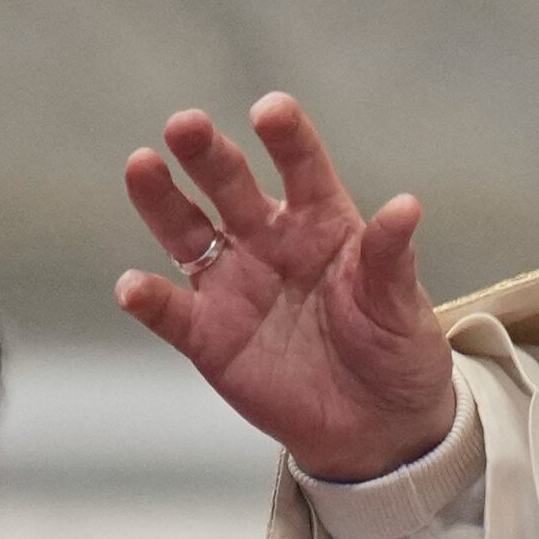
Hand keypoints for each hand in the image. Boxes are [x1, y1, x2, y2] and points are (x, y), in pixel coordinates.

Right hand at [116, 93, 460, 483]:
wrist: (377, 426)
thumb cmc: (396, 352)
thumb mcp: (403, 308)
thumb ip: (391, 260)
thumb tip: (406, 206)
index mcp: (322, 221)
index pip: (302, 166)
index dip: (286, 136)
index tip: (271, 111)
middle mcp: (269, 240)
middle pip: (230, 185)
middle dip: (208, 153)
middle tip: (186, 125)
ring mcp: (233, 284)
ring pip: (186, 231)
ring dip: (161, 200)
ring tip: (142, 166)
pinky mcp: (209, 335)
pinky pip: (171, 312)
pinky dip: (149, 298)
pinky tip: (132, 286)